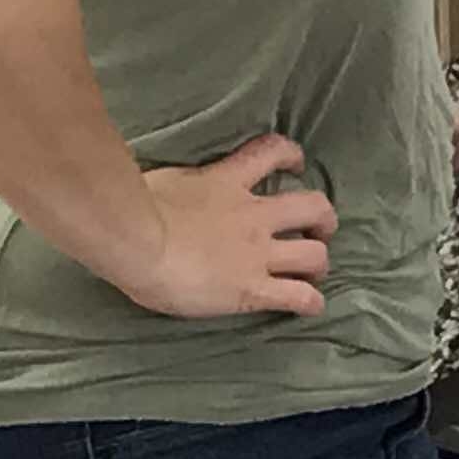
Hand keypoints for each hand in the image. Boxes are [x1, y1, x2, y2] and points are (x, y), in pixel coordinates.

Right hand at [115, 131, 339, 319]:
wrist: (136, 239)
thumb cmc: (135, 207)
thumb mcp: (164, 179)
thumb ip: (182, 184)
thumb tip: (171, 186)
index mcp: (227, 182)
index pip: (270, 152)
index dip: (290, 155)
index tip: (296, 164)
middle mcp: (253, 216)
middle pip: (313, 207)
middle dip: (323, 219)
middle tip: (319, 229)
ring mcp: (257, 254)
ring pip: (314, 255)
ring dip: (319, 263)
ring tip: (315, 271)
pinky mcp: (252, 290)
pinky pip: (297, 297)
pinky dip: (310, 302)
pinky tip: (312, 306)